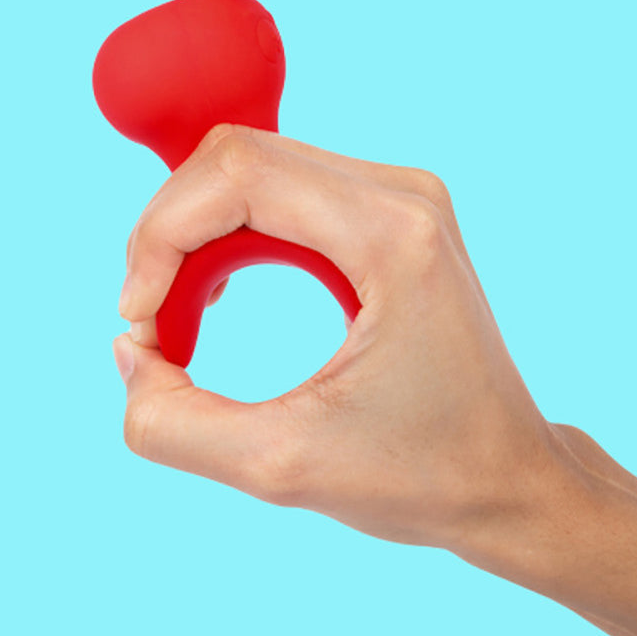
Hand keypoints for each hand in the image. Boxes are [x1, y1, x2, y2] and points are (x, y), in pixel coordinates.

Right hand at [112, 122, 563, 548]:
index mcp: (392, 235)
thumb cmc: (423, 475)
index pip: (236, 174)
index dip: (159, 236)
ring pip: (249, 169)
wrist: (509, 477)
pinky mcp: (388, 212)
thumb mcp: (281, 466)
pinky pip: (278, 190)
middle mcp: (401, 193)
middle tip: (155, 324)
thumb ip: (172, 422)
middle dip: (168, 235)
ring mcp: (399, 196)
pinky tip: (219, 295)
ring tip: (182, 321)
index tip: (138, 319)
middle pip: (236, 158)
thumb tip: (128, 351)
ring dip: (193, 237)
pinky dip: (229, 237)